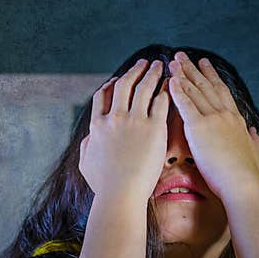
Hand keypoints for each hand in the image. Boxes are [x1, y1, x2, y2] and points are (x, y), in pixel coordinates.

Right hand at [79, 58, 169, 202]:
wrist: (121, 194)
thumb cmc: (104, 186)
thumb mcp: (86, 164)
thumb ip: (87, 146)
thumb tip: (89, 138)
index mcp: (97, 126)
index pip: (102, 96)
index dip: (111, 84)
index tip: (118, 79)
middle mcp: (114, 118)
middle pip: (124, 85)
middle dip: (134, 71)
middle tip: (144, 64)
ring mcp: (134, 121)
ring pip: (143, 88)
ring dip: (152, 74)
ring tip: (160, 66)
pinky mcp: (153, 128)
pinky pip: (161, 102)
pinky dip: (166, 90)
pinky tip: (172, 86)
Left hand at [167, 52, 258, 200]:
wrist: (241, 183)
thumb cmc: (247, 174)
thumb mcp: (256, 153)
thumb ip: (255, 140)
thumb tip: (254, 132)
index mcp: (236, 120)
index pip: (221, 92)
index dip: (211, 77)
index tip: (204, 65)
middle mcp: (225, 114)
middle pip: (206, 86)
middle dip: (193, 69)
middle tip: (183, 56)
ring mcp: (213, 119)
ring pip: (195, 91)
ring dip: (183, 74)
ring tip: (173, 61)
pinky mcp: (199, 127)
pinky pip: (186, 104)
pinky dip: (177, 91)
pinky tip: (170, 79)